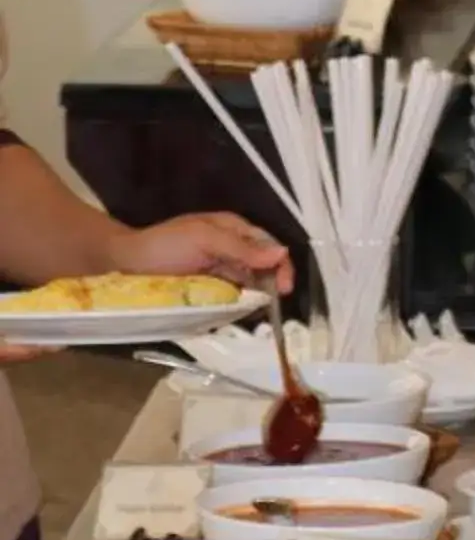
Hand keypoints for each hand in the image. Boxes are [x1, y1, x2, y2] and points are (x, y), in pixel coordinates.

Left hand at [111, 214, 293, 293]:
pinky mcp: (211, 288)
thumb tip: (281, 254)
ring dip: (259, 294)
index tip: (282, 289)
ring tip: (259, 310)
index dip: (281, 265)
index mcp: (234, 229)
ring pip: (252, 282)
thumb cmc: (164, 245)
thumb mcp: (204, 239)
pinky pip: (234, 295)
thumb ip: (241, 248)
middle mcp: (232, 248)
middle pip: (265, 265)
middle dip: (273, 282)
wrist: (126, 264)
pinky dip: (242, 303)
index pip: (269, 245)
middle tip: (272, 304)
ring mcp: (221, 269)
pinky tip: (243, 311)